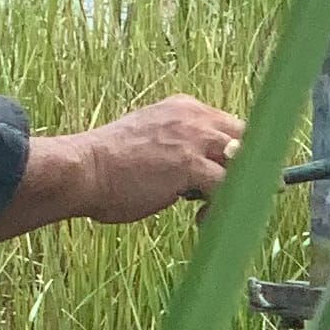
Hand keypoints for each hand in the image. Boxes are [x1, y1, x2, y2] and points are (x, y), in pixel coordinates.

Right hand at [0, 91, 245, 245]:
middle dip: (248, 169)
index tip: (231, 180)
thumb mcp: (148, 143)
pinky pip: (229, 188)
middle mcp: (193, 117)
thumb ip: (176, 150)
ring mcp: (193, 139)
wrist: (81, 169)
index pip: (229, 126)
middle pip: (246, 138)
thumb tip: (196, 178)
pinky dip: (223, 208)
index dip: (236, 154)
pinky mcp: (191, 165)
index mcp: (182, 108)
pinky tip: (201, 221)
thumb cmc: (106, 165)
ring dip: (238, 190)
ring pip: (243, 164)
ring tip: (211, 213)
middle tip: (236, 198)